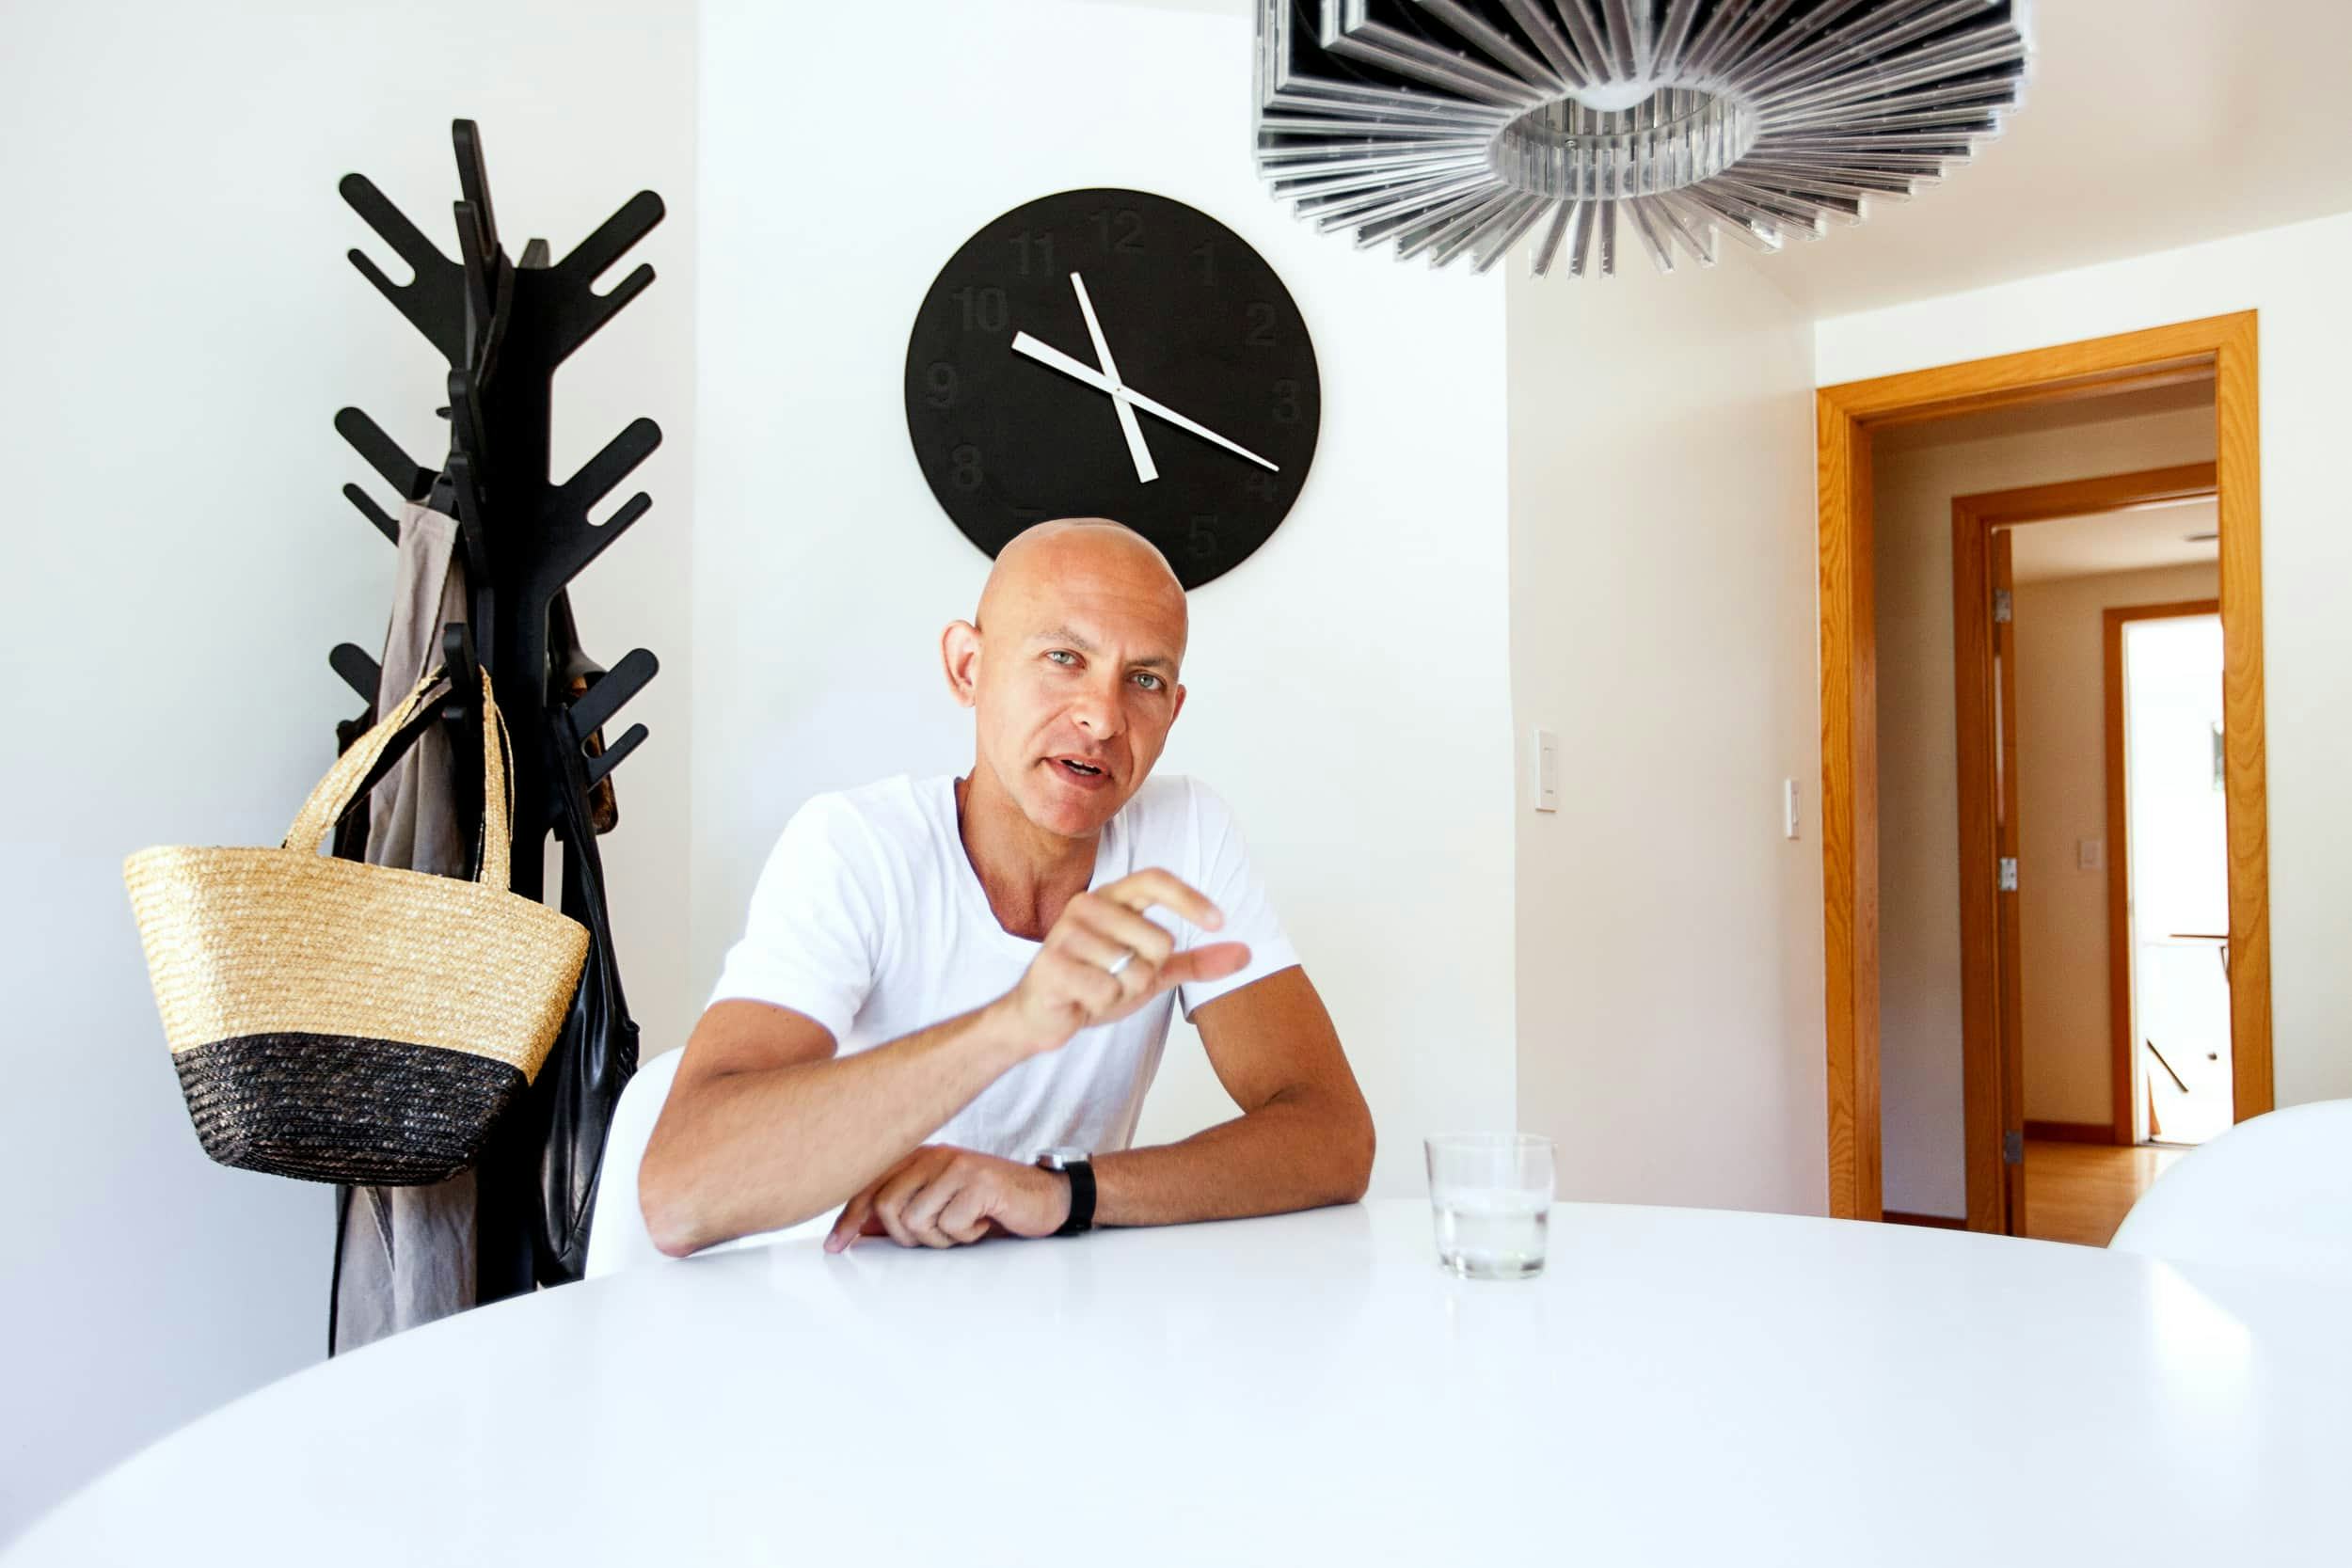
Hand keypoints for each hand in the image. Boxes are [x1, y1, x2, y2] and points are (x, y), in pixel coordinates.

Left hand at [825, 1145, 1067, 1251]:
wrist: (1044, 1197)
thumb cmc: (988, 1205)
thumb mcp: (938, 1206)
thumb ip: (899, 1214)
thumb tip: (856, 1230)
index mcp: (918, 1157)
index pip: (869, 1187)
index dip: (848, 1219)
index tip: (833, 1247)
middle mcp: (933, 1155)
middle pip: (888, 1208)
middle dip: (909, 1236)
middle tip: (940, 1235)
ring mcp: (957, 1165)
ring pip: (916, 1220)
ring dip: (941, 1238)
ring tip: (964, 1226)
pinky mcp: (980, 1181)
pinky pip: (951, 1225)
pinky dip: (966, 1235)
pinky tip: (984, 1222)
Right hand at [991, 869, 1250, 1054]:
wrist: (1042, 1014)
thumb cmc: (1096, 982)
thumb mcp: (1151, 971)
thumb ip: (1194, 961)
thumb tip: (1247, 953)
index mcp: (1111, 897)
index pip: (1155, 879)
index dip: (1190, 898)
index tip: (1219, 921)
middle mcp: (1087, 905)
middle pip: (1158, 940)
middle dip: (1149, 973)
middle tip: (1119, 979)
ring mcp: (1065, 933)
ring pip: (1132, 970)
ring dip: (1122, 991)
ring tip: (1097, 987)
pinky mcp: (1051, 964)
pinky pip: (1106, 989)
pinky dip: (1101, 1003)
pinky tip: (1082, 998)